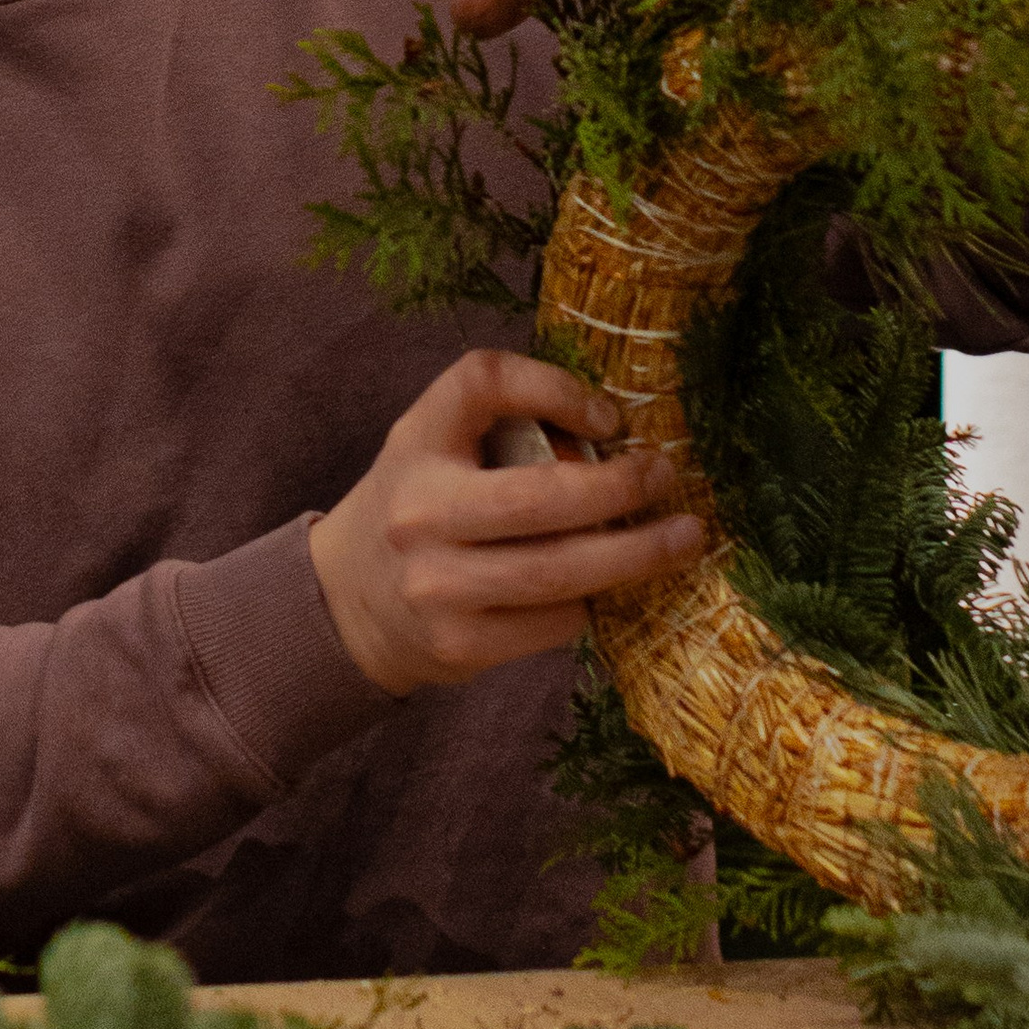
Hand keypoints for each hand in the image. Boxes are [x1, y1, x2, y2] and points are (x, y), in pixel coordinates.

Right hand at [309, 348, 704, 695]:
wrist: (348, 600)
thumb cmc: (419, 506)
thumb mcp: (437, 443)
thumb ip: (509, 424)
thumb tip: (612, 437)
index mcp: (417, 444)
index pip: (483, 384)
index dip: (554, 388)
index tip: (609, 416)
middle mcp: (419, 513)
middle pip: (542, 497)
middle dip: (621, 490)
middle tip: (666, 480)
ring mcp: (437, 586)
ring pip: (558, 573)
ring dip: (633, 556)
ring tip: (680, 540)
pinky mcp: (459, 645)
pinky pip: (553, 622)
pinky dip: (591, 601)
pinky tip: (604, 587)